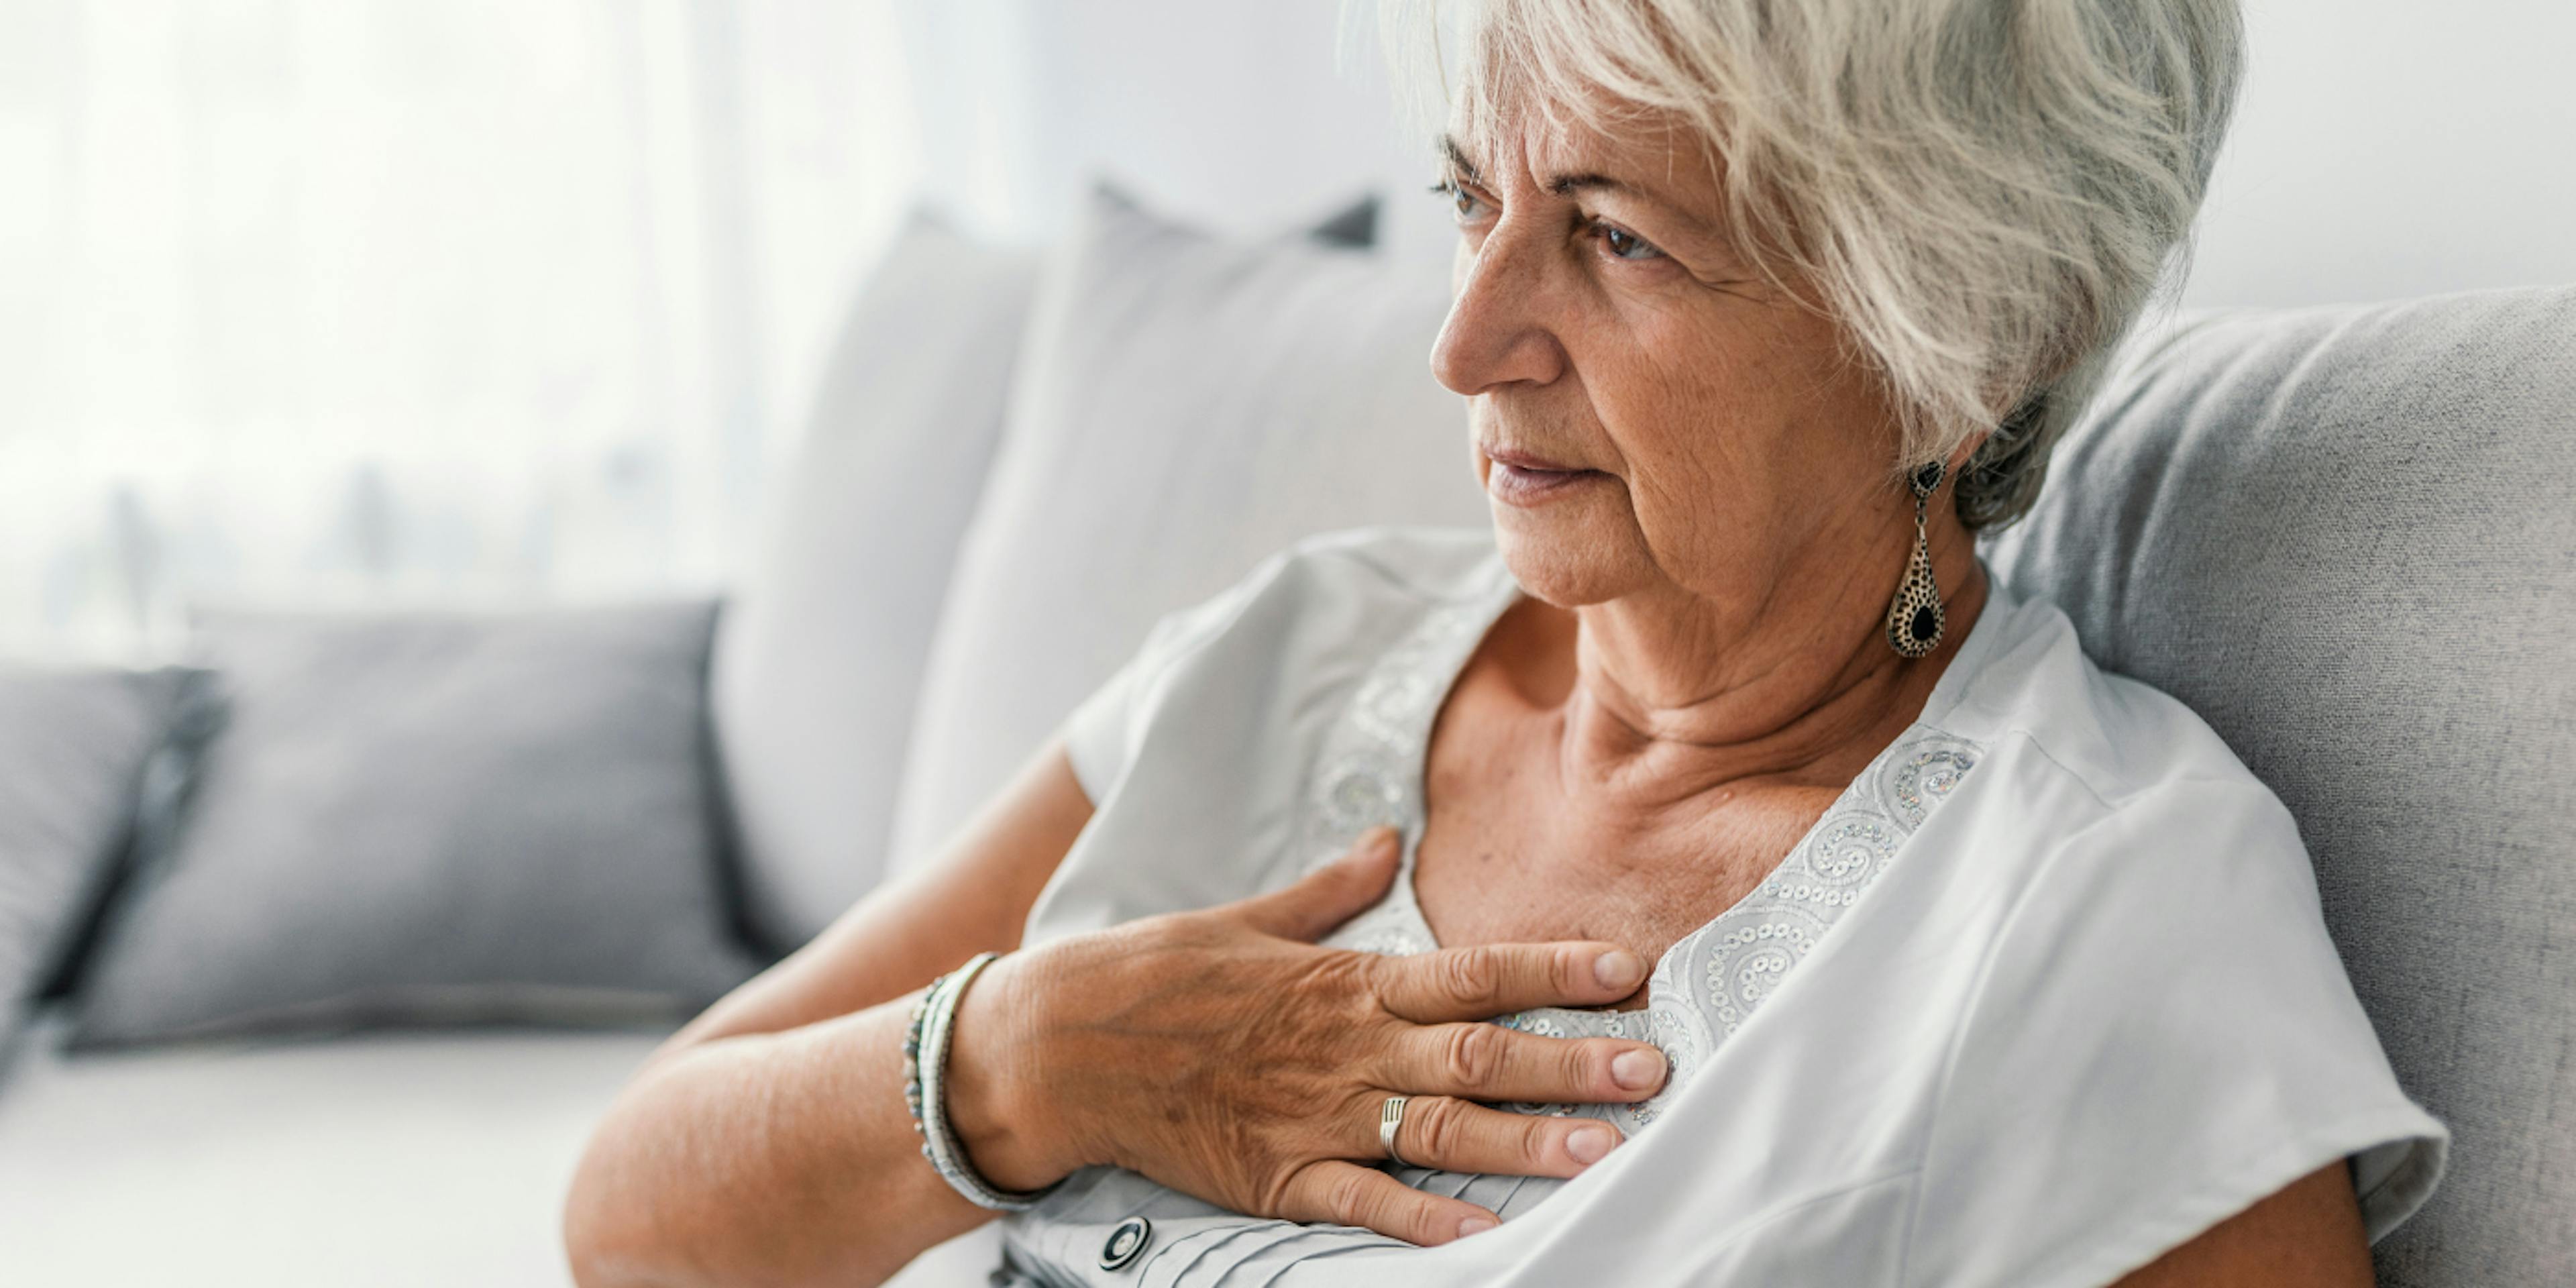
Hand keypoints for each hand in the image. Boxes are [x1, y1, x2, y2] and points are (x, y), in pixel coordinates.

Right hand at [942, 827, 1667, 1245]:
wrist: (1059, 1045)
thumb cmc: (1153, 976)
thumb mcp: (1247, 917)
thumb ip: (1328, 889)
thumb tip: (1385, 840)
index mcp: (1346, 982)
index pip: (1472, 971)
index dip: (1553, 969)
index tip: (1627, 969)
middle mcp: (1346, 1048)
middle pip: (1480, 1054)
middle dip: (1572, 1061)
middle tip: (1654, 1071)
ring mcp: (1315, 1115)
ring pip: (1441, 1131)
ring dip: (1528, 1142)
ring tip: (1606, 1152)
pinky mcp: (1278, 1176)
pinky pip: (1365, 1204)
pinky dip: (1426, 1222)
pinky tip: (1487, 1236)